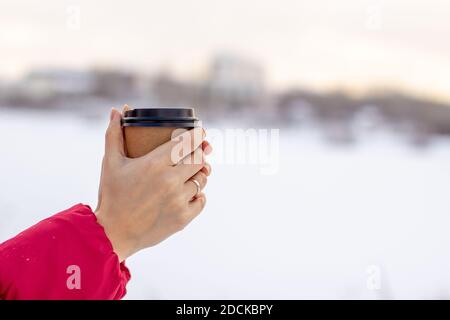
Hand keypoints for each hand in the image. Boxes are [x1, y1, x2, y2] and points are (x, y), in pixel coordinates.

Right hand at [95, 108, 211, 261]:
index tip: (201, 133)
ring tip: (191, 173)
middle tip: (197, 152)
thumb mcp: (110, 162)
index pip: (187, 142)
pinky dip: (198, 194)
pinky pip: (202, 200)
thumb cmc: (112, 195)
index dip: (198, 135)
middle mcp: (170, 181)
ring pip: (202, 179)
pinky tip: (190, 192)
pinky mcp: (183, 218)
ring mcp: (178, 200)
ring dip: (199, 174)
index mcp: (154, 164)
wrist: (113, 233)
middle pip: (199, 159)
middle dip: (199, 153)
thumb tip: (117, 110)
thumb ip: (114, 134)